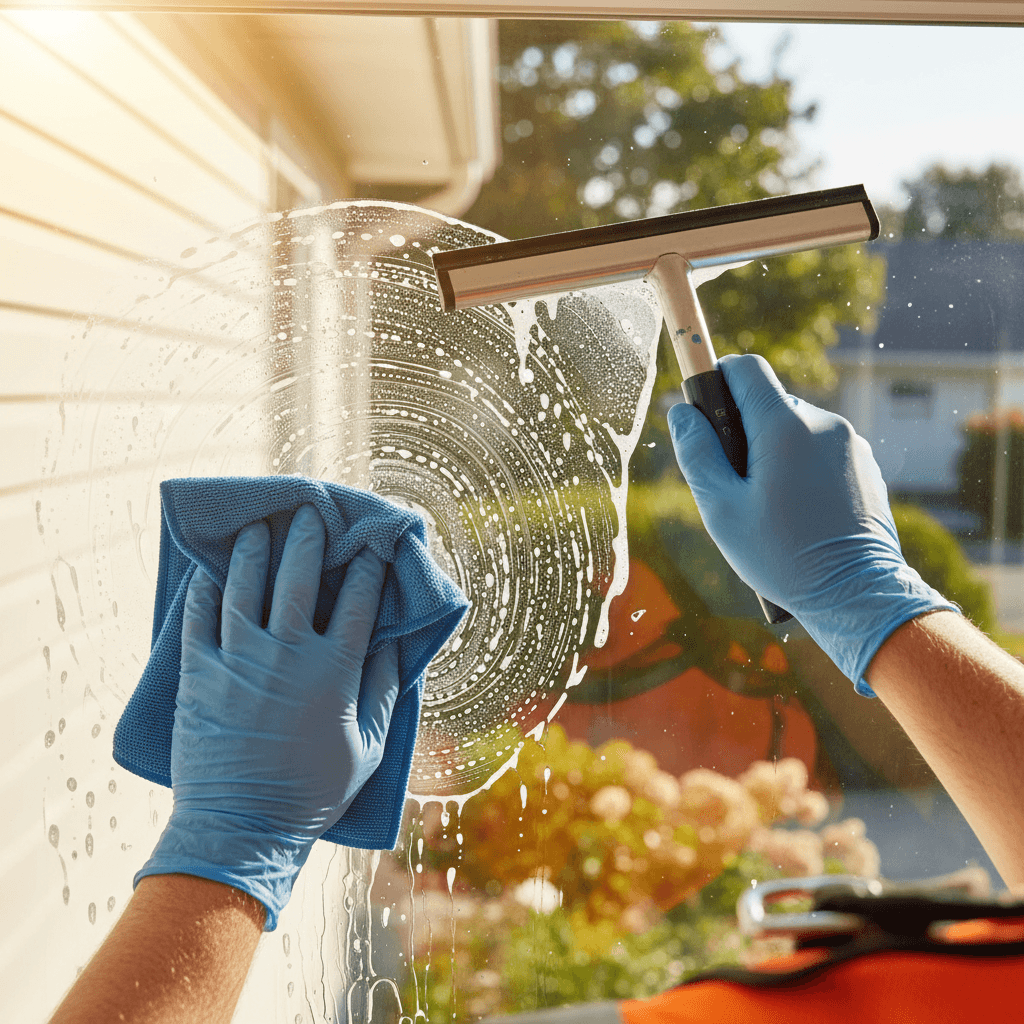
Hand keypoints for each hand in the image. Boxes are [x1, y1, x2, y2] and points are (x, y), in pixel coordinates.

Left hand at [136, 504, 398, 928]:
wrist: (242, 827)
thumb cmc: (314, 792)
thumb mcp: (369, 746)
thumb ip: (382, 689)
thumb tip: (392, 642)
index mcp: (334, 669)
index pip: (357, 599)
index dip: (367, 564)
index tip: (371, 542)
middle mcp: (287, 653)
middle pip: (298, 576)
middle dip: (308, 536)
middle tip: (310, 511)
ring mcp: (239, 659)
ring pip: (245, 584)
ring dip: (254, 548)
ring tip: (259, 526)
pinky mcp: (200, 673)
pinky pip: (199, 616)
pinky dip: (205, 587)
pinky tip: (212, 568)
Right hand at [667, 354, 956, 693]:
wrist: (856, 595)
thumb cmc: (781, 556)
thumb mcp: (721, 509)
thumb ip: (697, 452)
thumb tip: (681, 412)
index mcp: (784, 427)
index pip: (745, 368)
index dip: (717, 378)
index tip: (704, 408)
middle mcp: (823, 424)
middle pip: (768, 402)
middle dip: (742, 430)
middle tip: (733, 483)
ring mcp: (850, 443)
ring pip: (794, 428)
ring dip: (773, 452)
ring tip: (769, 506)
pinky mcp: (865, 465)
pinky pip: (820, 449)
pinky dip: (801, 467)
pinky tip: (799, 512)